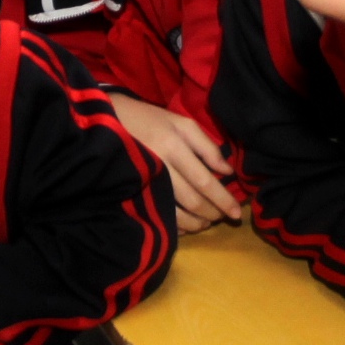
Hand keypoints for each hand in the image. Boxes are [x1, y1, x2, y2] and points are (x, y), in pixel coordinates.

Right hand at [109, 95, 243, 231]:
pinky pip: (158, 216)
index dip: (223, 199)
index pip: (204, 181)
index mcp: (173, 147)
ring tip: (206, 222)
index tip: (237, 212)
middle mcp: (160, 167)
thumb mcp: (181, 124)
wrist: (108, 122)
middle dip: (212, 212)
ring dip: (195, 222)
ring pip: (175, 214)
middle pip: (192, 200)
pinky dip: (175, 225)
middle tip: (224, 217)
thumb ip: (207, 147)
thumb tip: (227, 172)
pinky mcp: (133, 193)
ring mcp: (144, 183)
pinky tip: (184, 225)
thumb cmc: (149, 120)